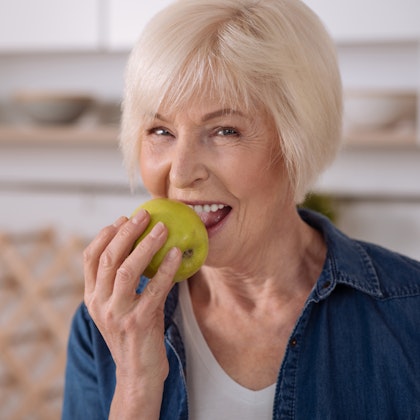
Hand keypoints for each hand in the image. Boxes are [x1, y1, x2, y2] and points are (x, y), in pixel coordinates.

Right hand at [83, 209, 181, 417]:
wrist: (137, 372)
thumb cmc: (132, 333)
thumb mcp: (117, 307)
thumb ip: (119, 283)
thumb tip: (137, 247)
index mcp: (91, 297)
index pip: (90, 258)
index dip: (105, 234)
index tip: (121, 219)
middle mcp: (99, 303)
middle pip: (109, 258)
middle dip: (126, 232)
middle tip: (143, 215)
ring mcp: (118, 313)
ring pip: (128, 269)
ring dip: (146, 245)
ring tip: (162, 229)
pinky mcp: (139, 322)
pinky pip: (155, 288)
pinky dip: (167, 268)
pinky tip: (177, 253)